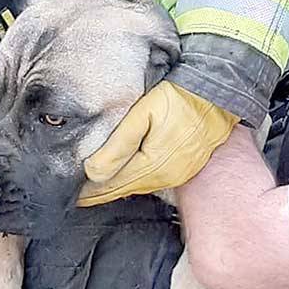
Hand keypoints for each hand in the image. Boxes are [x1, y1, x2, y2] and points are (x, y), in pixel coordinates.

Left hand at [76, 80, 238, 204]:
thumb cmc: (180, 98)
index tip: (70, 194)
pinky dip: (133, 180)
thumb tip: (93, 171)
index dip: (89, 192)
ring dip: (116, 186)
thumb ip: (119, 143)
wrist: (218, 94)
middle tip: (76, 193)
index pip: (111, 186)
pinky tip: (123, 175)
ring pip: (137, 186)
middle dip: (99, 192)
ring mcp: (177, 174)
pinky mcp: (184, 168)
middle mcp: (165, 177)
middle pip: (123, 190)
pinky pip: (152, 180)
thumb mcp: (144, 113)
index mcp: (152, 166)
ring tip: (93, 186)